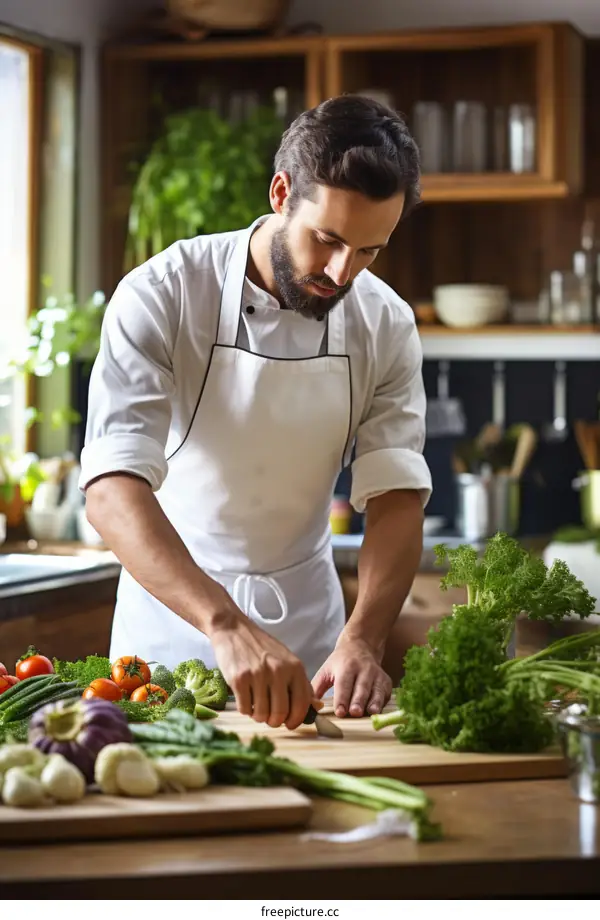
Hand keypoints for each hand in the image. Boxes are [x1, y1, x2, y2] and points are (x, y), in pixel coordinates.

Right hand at [210, 612, 313, 730]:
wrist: (234, 629)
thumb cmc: (262, 648)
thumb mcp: (287, 660)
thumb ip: (300, 683)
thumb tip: (315, 708)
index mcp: (295, 667)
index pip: (301, 704)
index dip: (296, 720)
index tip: (289, 724)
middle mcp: (278, 670)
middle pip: (280, 713)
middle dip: (274, 721)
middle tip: (269, 717)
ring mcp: (258, 674)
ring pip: (261, 714)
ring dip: (258, 716)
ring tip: (256, 705)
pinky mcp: (239, 679)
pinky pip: (245, 709)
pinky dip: (245, 709)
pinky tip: (245, 698)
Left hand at [312, 638, 392, 717]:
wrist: (360, 646)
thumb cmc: (340, 662)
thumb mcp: (326, 670)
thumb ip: (317, 688)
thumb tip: (309, 707)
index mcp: (346, 666)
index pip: (343, 684)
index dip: (342, 698)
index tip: (340, 712)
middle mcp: (363, 669)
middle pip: (361, 687)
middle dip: (358, 700)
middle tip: (355, 713)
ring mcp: (377, 674)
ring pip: (376, 690)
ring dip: (374, 702)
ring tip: (371, 713)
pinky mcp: (386, 681)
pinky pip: (385, 693)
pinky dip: (382, 702)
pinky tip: (378, 711)